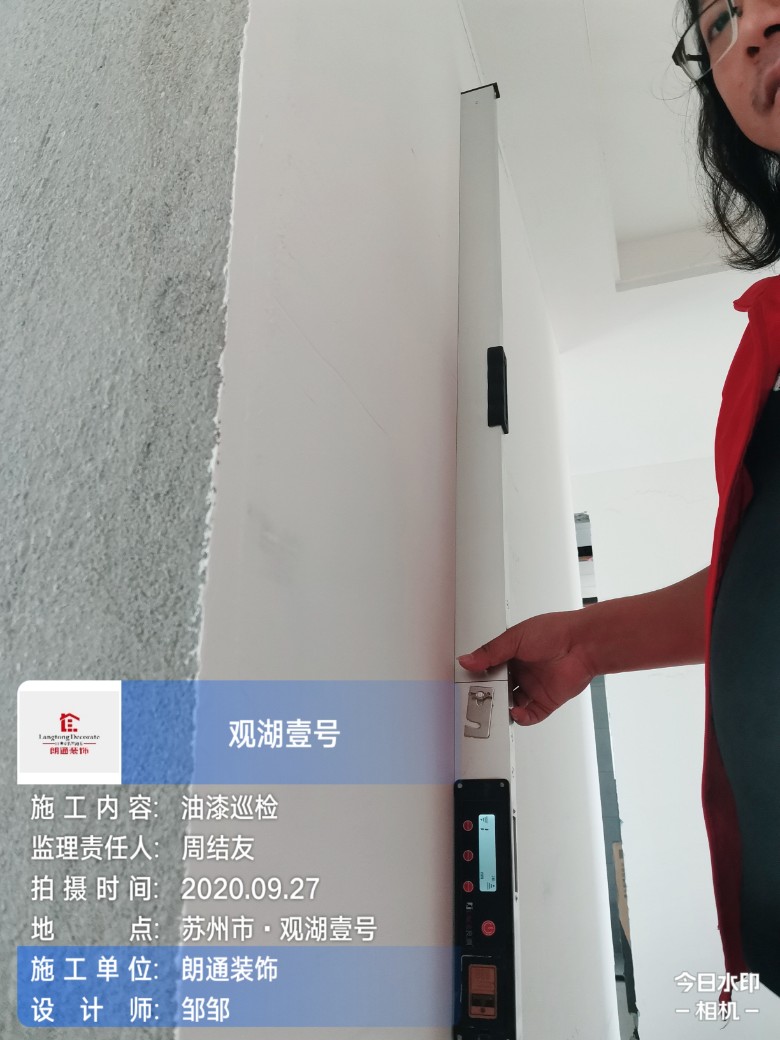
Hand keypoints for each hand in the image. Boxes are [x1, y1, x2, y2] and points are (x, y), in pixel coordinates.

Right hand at [458, 611, 596, 725]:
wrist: (583, 643)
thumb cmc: (555, 632)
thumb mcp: (514, 638)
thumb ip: (490, 652)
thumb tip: (468, 660)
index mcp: (513, 654)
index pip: (490, 669)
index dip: (480, 676)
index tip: (469, 682)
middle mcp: (523, 671)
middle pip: (500, 688)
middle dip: (490, 694)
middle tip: (480, 697)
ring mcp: (535, 687)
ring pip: (513, 703)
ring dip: (503, 707)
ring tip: (496, 706)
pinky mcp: (547, 700)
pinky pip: (531, 715)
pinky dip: (521, 717)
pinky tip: (515, 712)